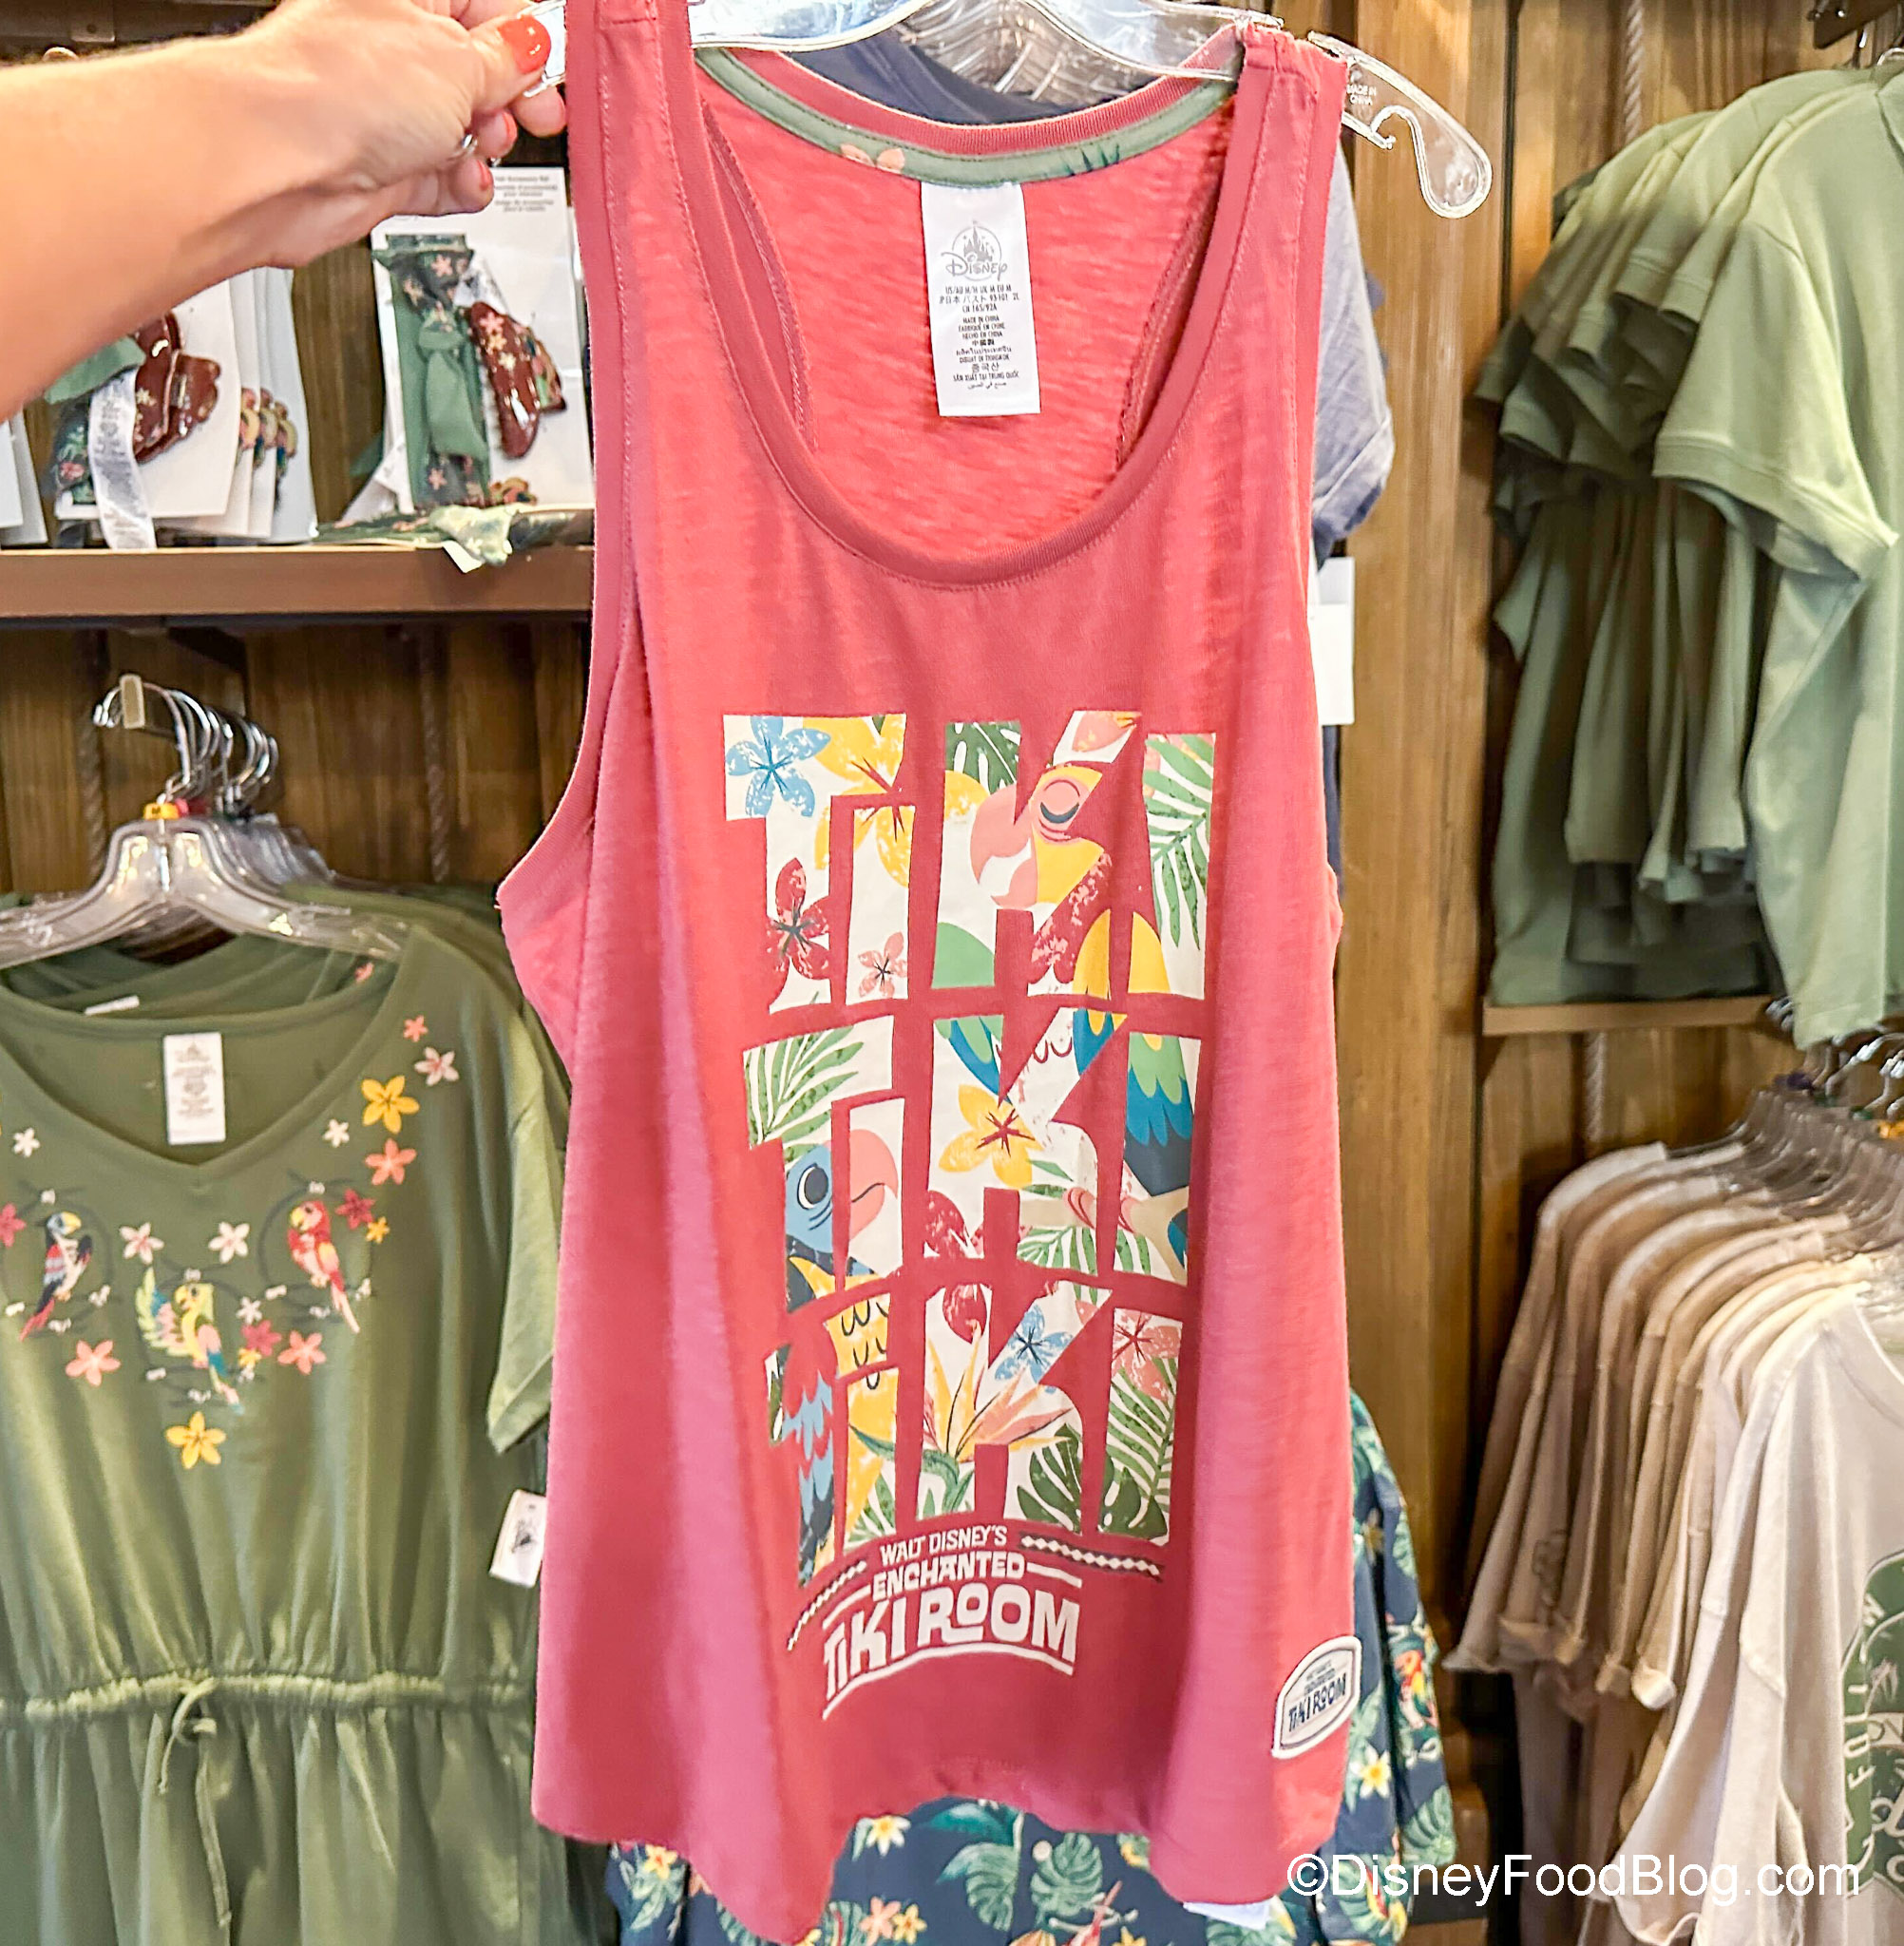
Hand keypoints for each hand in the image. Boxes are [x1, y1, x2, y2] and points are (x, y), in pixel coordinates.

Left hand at [236, 0, 568, 263]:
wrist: (280, 164)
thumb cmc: (339, 90)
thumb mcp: (458, 62)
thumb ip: (507, 58)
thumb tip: (532, 44)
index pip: (485, 4)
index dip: (526, 36)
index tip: (551, 66)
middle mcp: (389, 46)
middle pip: (476, 70)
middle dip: (511, 97)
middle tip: (533, 114)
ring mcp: (382, 109)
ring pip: (462, 128)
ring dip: (485, 145)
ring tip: (483, 145)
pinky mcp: (380, 167)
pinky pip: (440, 177)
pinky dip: (458, 185)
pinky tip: (462, 182)